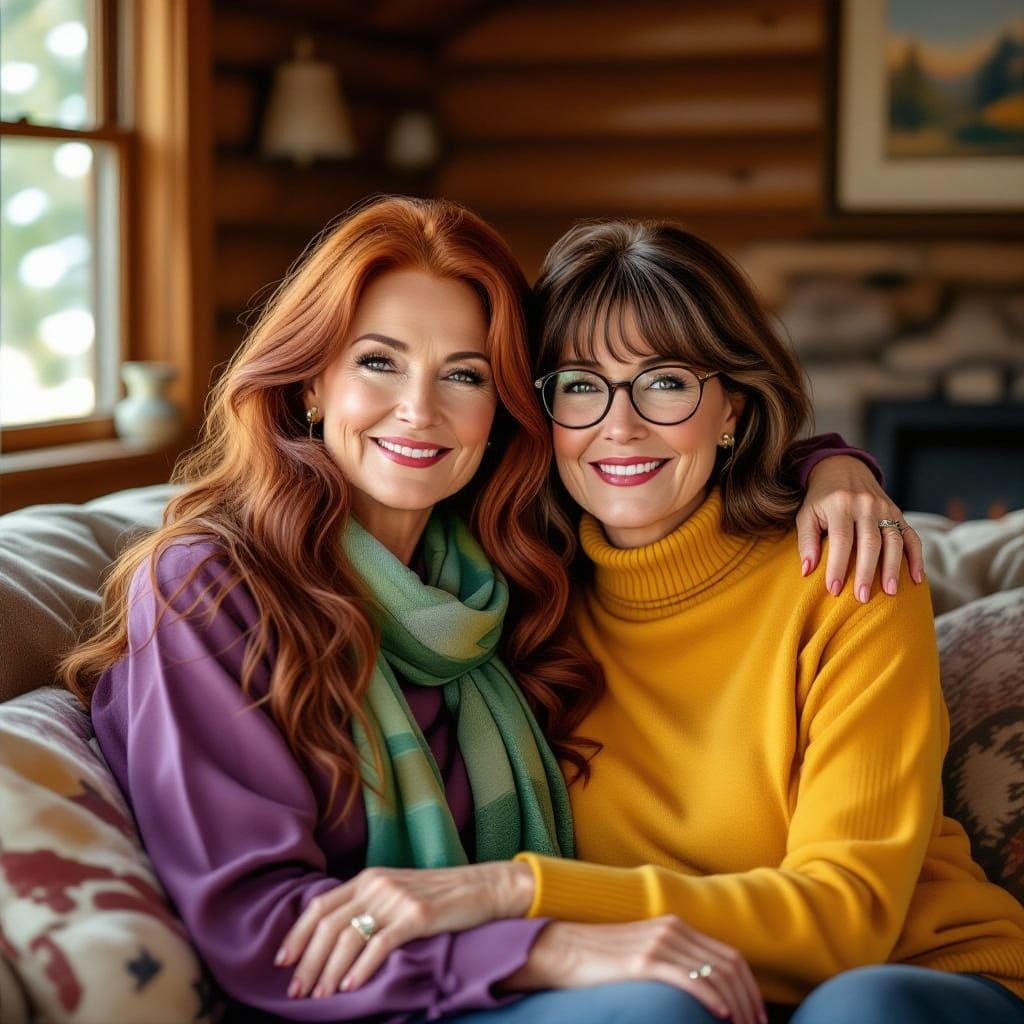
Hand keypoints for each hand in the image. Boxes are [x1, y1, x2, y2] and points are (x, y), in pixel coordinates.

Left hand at [276, 861, 534, 998]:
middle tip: (296, 990)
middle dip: (308, 961)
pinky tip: (351, 986)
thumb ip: (367, 905)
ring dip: (330, 970)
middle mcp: (378, 883)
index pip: (320, 905)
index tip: (282, 962)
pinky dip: (361, 967)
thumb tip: (331, 939)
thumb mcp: (396, 892)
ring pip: (349, 937)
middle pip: (329, 924)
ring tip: (321, 995)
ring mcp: (397, 898)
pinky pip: (380, 944)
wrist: (481, 887)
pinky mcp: (417, 915)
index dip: (297, 934)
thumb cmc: (438, 896)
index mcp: (368, 877)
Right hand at [505, 917, 766, 1023]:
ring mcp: (659, 944)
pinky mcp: (644, 962)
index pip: (729, 955)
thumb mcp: (642, 950)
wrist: (561, 949)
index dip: (750, 987)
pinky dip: (712, 998)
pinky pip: (690, 980)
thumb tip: (699, 985)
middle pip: (729, 965)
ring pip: (716, 974)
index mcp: (675, 925)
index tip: (758, 1015)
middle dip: (751, 1001)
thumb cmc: (599, 957)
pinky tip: (722, 1016)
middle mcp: (672, 929)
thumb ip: (671, 959)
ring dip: (737, 1005)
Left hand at [797, 455, 923, 601]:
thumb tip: (807, 571)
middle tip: (863, 597)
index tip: (833, 590)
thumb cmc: (820, 499)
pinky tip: (917, 578)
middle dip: (867, 572)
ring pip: (893, 540)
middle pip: (870, 542)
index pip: (841, 540)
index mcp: (840, 505)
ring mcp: (885, 508)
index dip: (838, 566)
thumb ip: (806, 541)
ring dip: (894, 567)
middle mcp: (866, 505)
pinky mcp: (898, 512)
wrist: (842, 468)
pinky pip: (911, 536)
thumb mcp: (806, 515)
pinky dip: (916, 557)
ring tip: (891, 592)